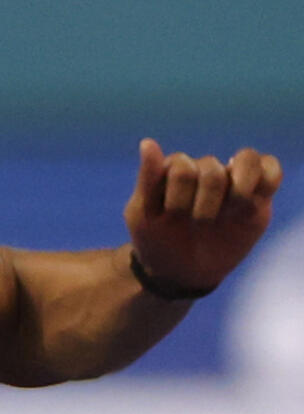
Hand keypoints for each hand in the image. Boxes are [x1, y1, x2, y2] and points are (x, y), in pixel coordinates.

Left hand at [125, 139, 282, 294]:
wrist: (183, 271)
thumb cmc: (158, 241)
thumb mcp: (143, 214)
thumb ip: (148, 178)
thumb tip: (147, 141)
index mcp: (175, 169)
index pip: (182, 166)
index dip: (177, 196)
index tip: (169, 218)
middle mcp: (205, 170)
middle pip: (211, 168)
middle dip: (202, 204)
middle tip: (198, 224)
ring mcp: (232, 180)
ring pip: (246, 159)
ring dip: (236, 193)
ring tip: (228, 214)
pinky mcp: (258, 194)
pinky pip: (271, 169)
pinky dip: (265, 181)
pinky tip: (249, 204)